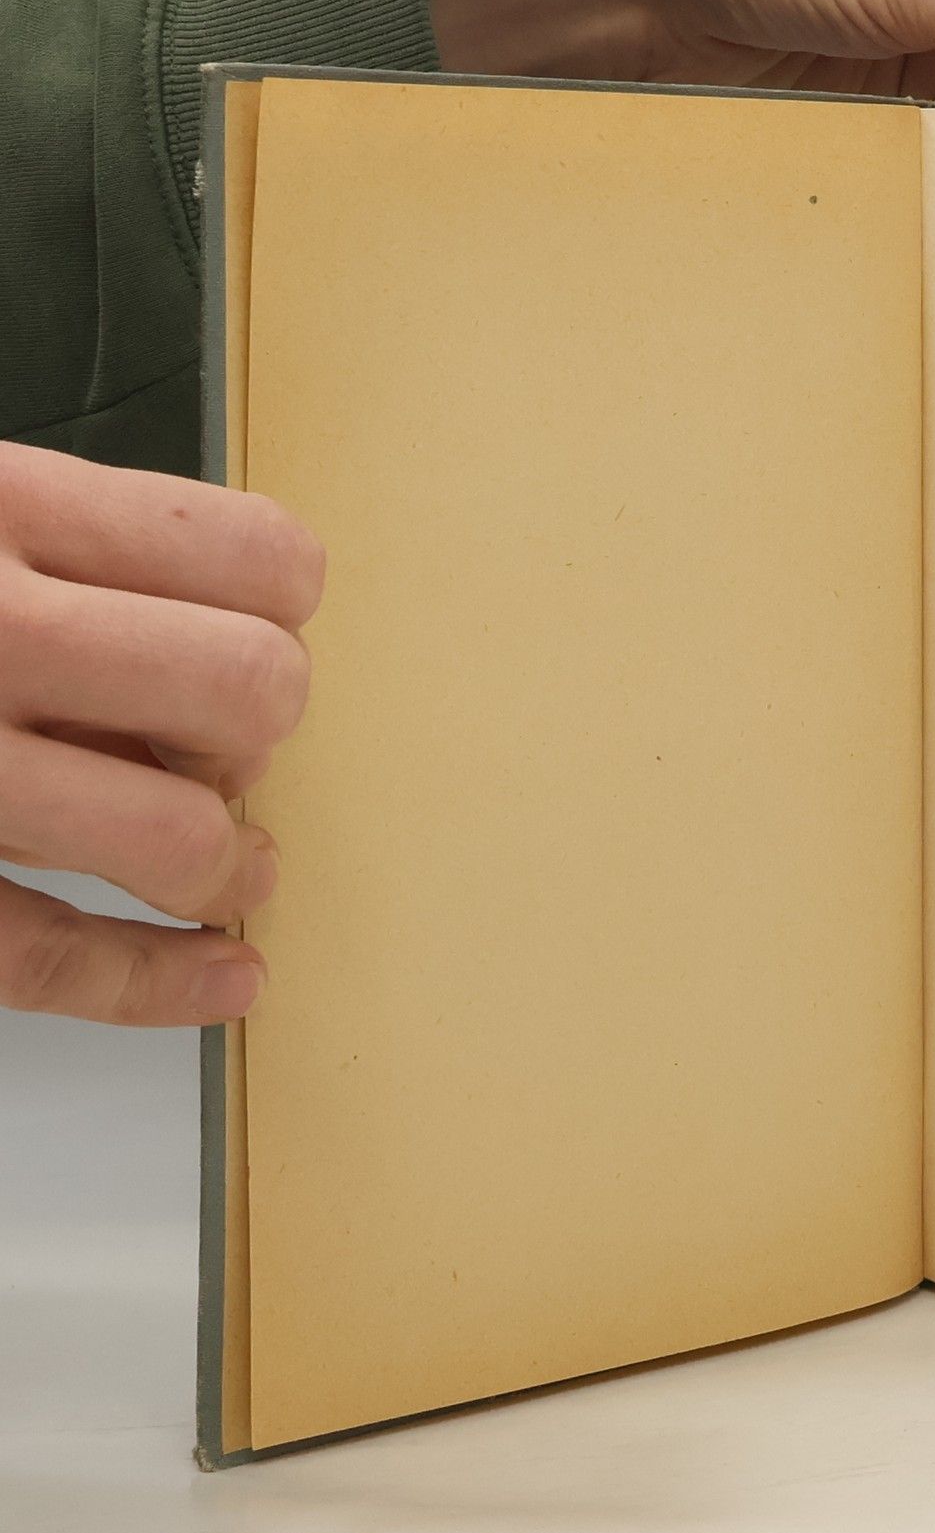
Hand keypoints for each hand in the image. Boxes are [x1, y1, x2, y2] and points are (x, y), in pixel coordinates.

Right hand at [0, 443, 322, 1024]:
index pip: (256, 558)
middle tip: (216, 743)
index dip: (281, 609)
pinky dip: (161, 985)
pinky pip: (55, 958)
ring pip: (177, 838)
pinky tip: (222, 976)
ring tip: (216, 864)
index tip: (262, 629)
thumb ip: (54, 546)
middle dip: (257, 730)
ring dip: (223, 863)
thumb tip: (222, 623)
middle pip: (250, 691)